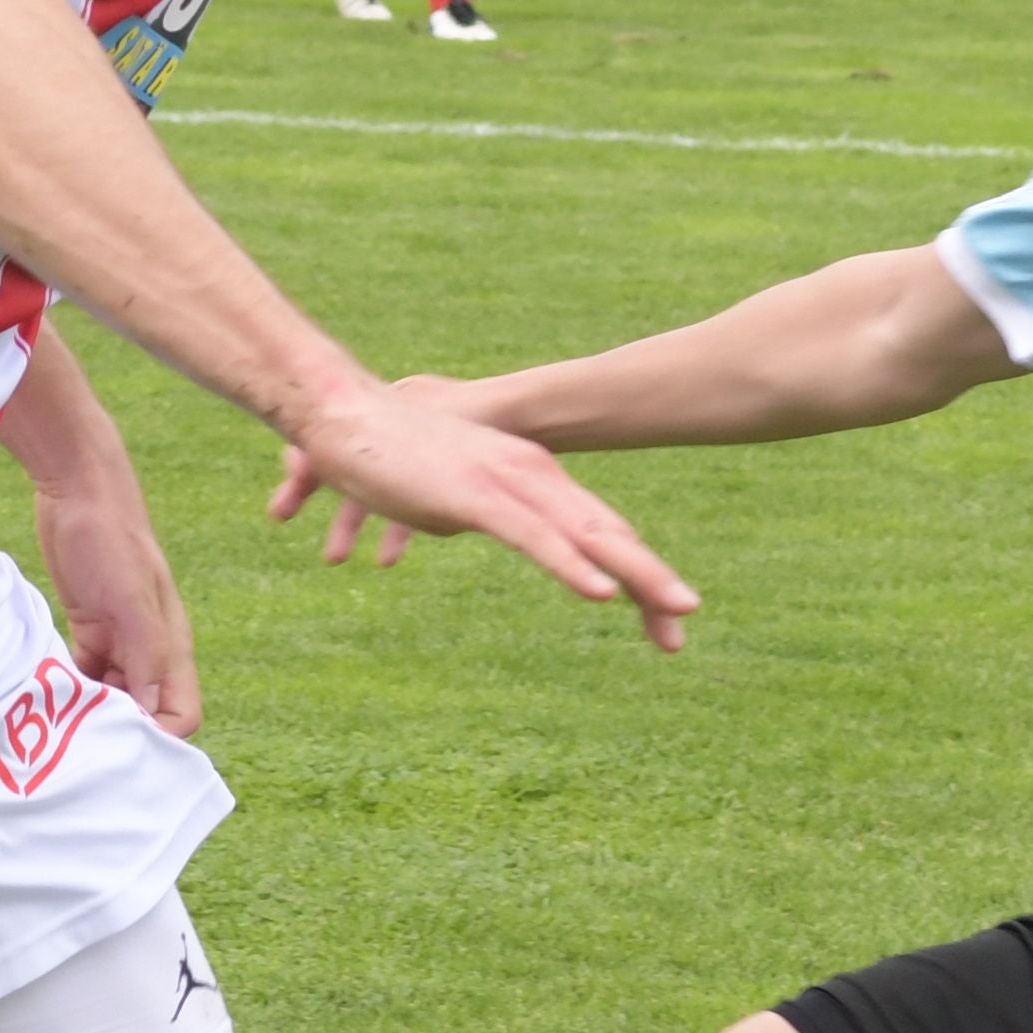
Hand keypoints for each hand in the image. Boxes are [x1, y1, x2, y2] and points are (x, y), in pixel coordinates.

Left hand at [31, 470, 204, 735]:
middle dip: (117, 735)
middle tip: (73, 749)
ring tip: (53, 729)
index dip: (156, 740)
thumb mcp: (129, 599)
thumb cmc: (110, 538)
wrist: (78, 488)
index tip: (114, 750)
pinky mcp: (90, 628)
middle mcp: (149, 649)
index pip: (181, 715)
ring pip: (112, 697)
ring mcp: (119, 639)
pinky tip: (43, 698)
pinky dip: (69, 690)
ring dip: (89, 714)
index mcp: (171, 646)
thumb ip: (148, 654)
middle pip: (146, 713)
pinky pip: (84, 676)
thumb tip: (157, 717)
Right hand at [266, 375, 697, 649]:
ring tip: (677, 606)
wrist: (343, 414)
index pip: (599, 530)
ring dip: (635, 574)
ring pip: (586, 536)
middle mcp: (533, 476)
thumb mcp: (451, 492)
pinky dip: (570, 565)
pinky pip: (533, 538)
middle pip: (607, 534)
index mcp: (533, 477)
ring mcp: (507, 483)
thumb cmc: (393, 453)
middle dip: (650, 580)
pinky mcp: (475, 495)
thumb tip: (479, 525)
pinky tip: (599, 591)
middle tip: (690, 618)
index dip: (636, 572)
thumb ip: (478, 508)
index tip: (668, 616)